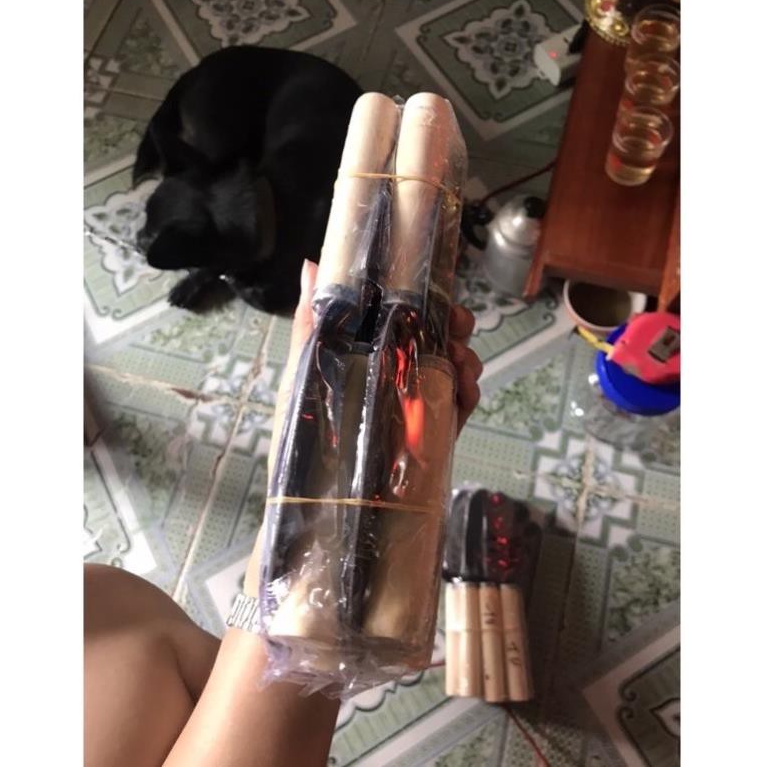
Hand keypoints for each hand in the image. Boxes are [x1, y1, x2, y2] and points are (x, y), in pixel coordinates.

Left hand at [270, 261, 481, 455]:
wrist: (323, 506)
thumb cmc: (302, 438)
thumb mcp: (302, 375)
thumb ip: (309, 325)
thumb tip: (310, 266)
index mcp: (365, 359)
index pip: (400, 322)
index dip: (424, 303)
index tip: (439, 293)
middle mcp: (393, 378)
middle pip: (433, 343)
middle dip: (453, 327)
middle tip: (460, 324)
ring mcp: (414, 406)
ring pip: (451, 371)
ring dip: (465, 358)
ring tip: (462, 359)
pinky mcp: (430, 437)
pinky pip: (458, 408)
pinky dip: (469, 393)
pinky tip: (467, 387)